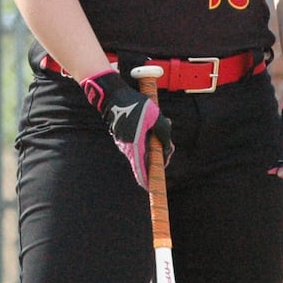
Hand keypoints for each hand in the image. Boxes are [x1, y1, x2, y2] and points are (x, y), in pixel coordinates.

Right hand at [81, 70, 172, 188]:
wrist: (114, 94)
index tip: (151, 188)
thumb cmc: (136, 105)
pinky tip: (152, 123)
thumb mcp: (157, 118)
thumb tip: (168, 148)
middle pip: (145, 160)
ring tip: (163, 126)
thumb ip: (164, 134)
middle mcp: (128, 147)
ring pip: (142, 149)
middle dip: (158, 156)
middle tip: (168, 148)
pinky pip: (137, 141)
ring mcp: (124, 142)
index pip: (142, 170)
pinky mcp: (123, 135)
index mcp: (135, 146)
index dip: (148, 180)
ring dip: (153, 143)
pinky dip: (146, 137)